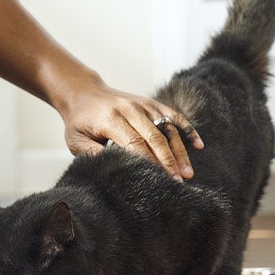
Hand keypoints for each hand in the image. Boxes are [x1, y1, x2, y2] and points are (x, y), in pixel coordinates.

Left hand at [60, 81, 202, 180]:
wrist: (84, 93)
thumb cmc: (79, 122)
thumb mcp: (76, 140)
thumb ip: (91, 154)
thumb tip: (111, 169)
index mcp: (111, 119)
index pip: (135, 143)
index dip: (149, 162)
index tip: (159, 180)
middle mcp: (130, 109)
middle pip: (155, 137)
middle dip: (168, 161)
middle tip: (178, 181)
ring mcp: (143, 104)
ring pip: (167, 127)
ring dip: (180, 150)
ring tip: (188, 172)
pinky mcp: (151, 103)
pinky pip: (173, 115)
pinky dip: (187, 128)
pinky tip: (198, 145)